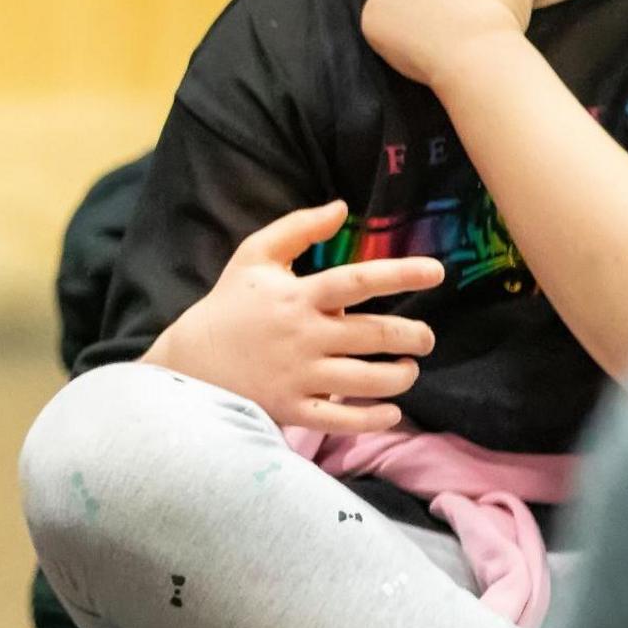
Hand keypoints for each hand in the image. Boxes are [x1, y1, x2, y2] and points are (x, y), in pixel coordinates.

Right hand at [141, 200, 442, 433]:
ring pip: (365, 380)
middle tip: (425, 337)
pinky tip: (391, 411)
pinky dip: (373, 419)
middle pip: (373, 336)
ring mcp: (298, 375)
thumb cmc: (230, 304)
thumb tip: (343, 207)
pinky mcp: (292, 408)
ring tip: (408, 369)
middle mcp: (302, 336)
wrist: (191, 360)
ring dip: (400, 376)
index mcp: (297, 296)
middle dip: (412, 336)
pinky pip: (342, 420)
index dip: (400, 274)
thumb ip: (298, 228)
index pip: (356, 281)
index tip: (437, 272)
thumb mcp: (254, 256)